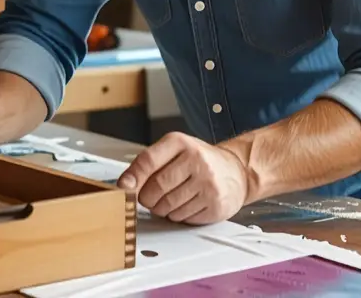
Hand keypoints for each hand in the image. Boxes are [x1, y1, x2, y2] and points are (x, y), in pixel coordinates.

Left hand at [117, 132, 249, 224]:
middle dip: (148, 198)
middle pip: (156, 188)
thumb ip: (149, 164)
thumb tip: (125, 185)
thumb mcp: (176, 151)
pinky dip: (178, 215)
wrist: (237, 171)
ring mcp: (208, 183)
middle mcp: (197, 160)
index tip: (124, 188)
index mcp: (181, 143)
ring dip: (163, 208)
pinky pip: (182, 218)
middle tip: (152, 196)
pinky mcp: (215, 204)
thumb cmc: (200, 161)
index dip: (132, 177)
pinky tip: (187, 204)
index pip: (148, 160)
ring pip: (167, 207)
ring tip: (172, 199)